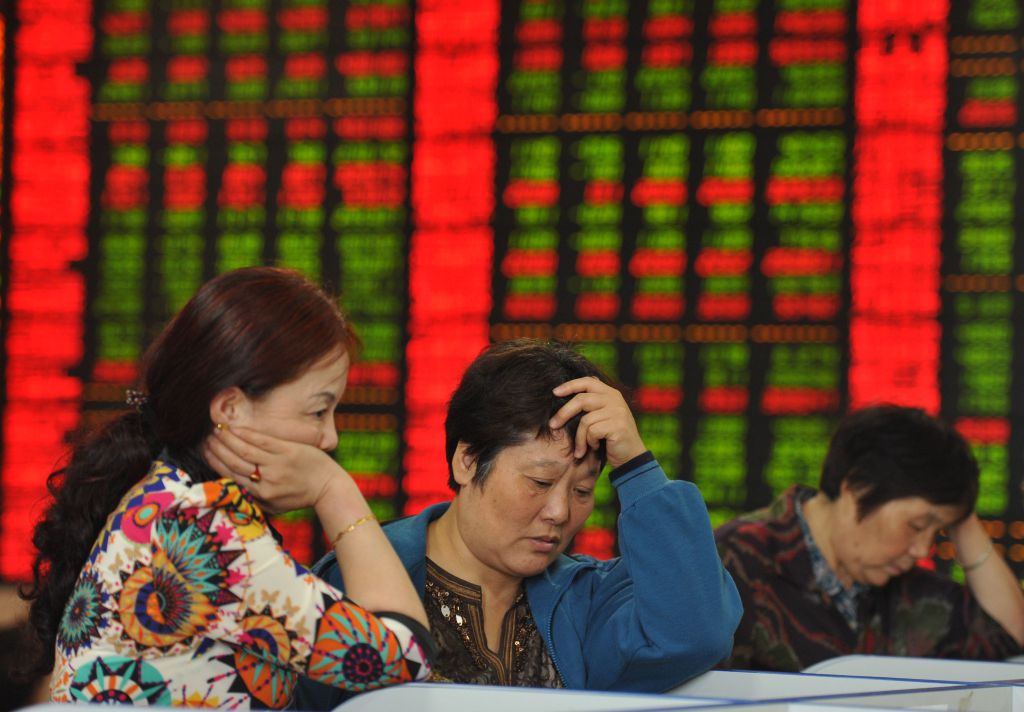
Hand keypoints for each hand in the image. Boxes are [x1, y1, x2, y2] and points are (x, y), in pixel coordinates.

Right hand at [204, 425, 354, 513]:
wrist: (328, 487)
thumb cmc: (299, 496)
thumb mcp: (273, 506)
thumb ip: (252, 499)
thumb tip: (228, 487)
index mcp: (260, 495)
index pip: (230, 476)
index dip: (214, 462)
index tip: (204, 452)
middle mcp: (266, 481)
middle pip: (233, 462)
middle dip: (216, 449)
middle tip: (205, 438)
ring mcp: (277, 465)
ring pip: (244, 450)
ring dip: (226, 438)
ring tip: (216, 430)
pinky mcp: (287, 451)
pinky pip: (261, 441)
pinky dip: (245, 434)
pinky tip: (234, 428)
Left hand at [548, 377, 646, 467]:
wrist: (631, 456)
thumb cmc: (611, 437)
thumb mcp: (602, 416)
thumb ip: (591, 403)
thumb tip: (564, 392)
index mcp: (610, 393)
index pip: (587, 381)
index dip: (570, 385)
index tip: (554, 393)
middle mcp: (615, 399)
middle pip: (581, 400)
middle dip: (564, 413)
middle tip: (553, 425)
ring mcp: (618, 411)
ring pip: (585, 420)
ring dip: (580, 438)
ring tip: (583, 448)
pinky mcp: (617, 425)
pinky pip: (592, 432)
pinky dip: (589, 442)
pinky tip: (596, 447)